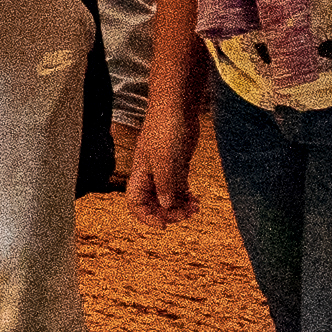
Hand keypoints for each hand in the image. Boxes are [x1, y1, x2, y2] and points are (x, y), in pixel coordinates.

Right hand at [131, 104, 194, 220]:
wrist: (178, 106)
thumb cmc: (167, 128)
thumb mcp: (165, 159)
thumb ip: (165, 184)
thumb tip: (167, 205)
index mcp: (140, 173)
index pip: (135, 202)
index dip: (146, 216)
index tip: (163, 225)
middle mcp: (150, 174)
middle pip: (153, 203)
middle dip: (168, 213)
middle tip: (186, 215)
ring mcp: (164, 169)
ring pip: (168, 197)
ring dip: (180, 207)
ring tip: (196, 208)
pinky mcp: (177, 164)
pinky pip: (179, 188)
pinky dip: (186, 197)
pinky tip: (197, 201)